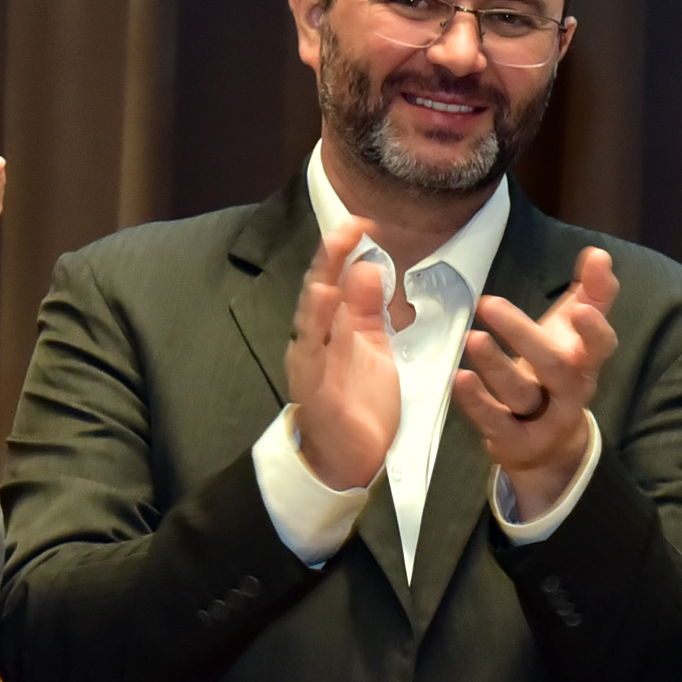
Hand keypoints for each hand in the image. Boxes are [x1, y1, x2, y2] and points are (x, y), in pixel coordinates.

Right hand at [290, 221, 402, 492]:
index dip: (344, 252)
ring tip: (331, 259)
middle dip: (330, 260)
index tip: (362, 224)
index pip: (335, 281)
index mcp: (332, 328)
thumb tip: (367, 266)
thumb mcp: (371, 345)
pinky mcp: (314, 392)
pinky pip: (312, 360)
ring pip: (310, 322)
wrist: (351, 457)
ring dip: (321, 289)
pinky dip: (317, 334)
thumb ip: (368, 308)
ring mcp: (311, 365)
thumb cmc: (358, 400)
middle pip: (319, 292)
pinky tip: (324, 309)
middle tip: (347, 227)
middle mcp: (316, 341)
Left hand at [459, 244, 620, 519]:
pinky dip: (476, 402)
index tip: (581, 309)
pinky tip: (460, 377)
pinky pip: (495, 422)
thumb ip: (592, 292)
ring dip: (495, 366)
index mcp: (586, 363)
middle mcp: (569, 393)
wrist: (550, 441)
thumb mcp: (576, 332)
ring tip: (473, 337)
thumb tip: (598, 253)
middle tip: (490, 302)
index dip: (594, 331)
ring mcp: (542, 421)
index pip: (600, 347)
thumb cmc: (560, 370)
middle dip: (524, 336)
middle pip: (554, 367)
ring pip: (521, 394)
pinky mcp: (514, 440)